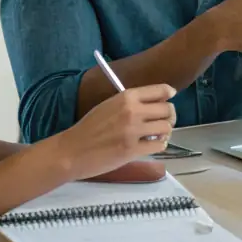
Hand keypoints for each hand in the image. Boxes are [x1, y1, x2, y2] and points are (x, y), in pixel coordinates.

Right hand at [54, 85, 176, 180]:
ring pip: (166, 127)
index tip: (169, 98)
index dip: (169, 94)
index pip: (160, 90)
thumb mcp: (110, 105)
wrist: (72, 151)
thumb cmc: (89, 128)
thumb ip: (131, 103)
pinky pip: (159, 145)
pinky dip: (159, 145)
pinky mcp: (132, 150)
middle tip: (163, 122)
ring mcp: (133, 131)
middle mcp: (133, 111)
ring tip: (157, 135)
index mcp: (127, 97)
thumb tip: (156, 103)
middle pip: (168, 109)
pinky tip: (151, 146)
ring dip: (165, 132)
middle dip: (169, 116)